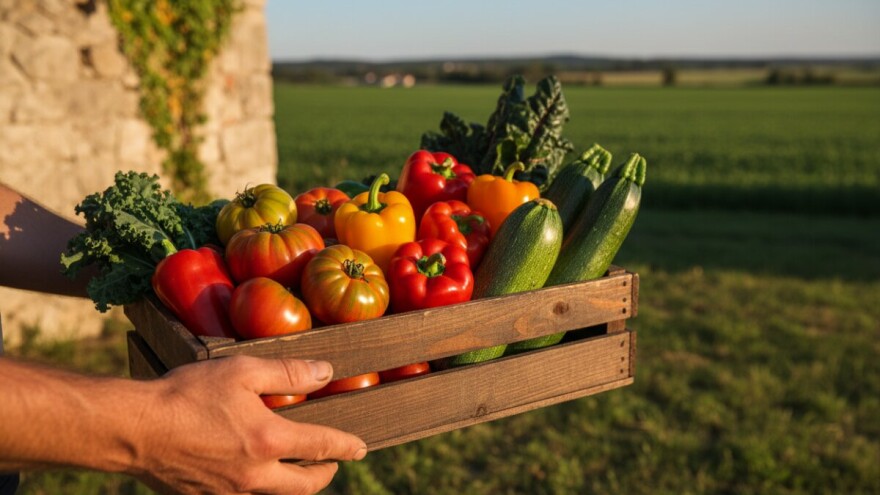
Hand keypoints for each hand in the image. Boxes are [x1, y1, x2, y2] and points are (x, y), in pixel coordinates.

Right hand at [131, 356, 366, 494]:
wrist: (133, 429)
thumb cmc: (186, 394)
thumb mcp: (242, 371)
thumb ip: (288, 373)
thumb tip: (325, 372)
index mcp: (269, 442)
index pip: (321, 447)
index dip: (346, 447)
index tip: (360, 448)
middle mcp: (255, 476)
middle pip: (305, 486)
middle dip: (324, 475)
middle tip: (331, 464)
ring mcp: (230, 493)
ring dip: (291, 484)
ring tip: (294, 469)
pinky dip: (258, 488)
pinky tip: (251, 473)